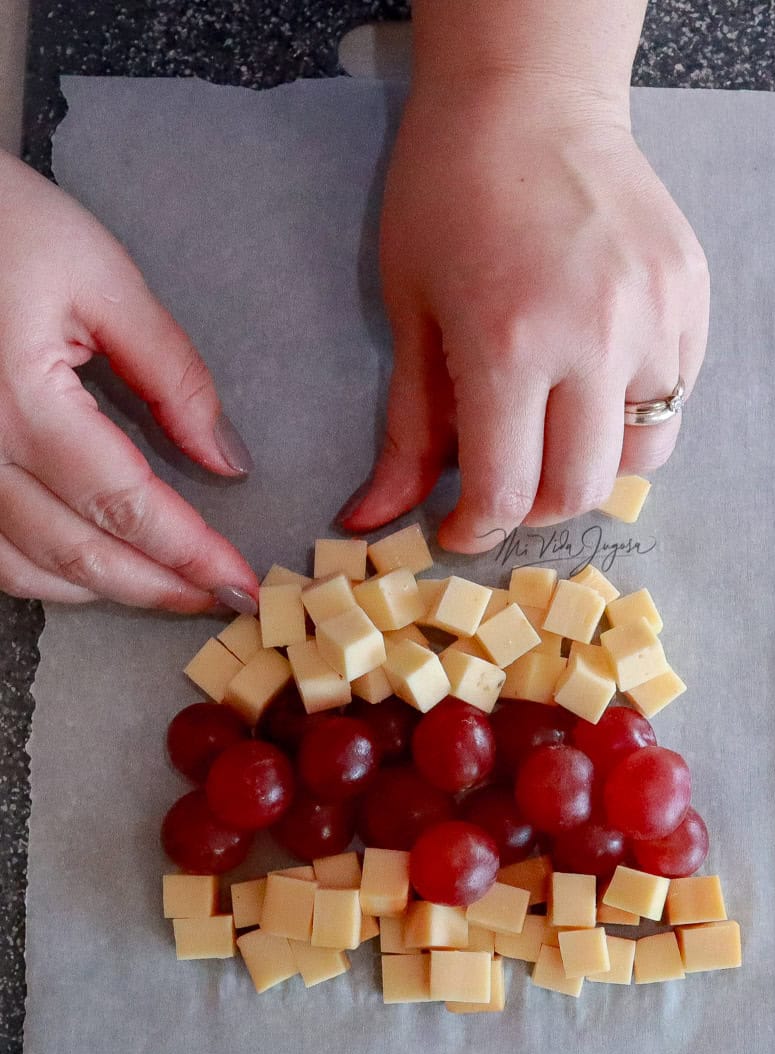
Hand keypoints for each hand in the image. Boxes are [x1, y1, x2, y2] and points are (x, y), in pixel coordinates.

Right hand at [0, 151, 257, 609]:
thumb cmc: (1, 222)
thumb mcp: (103, 278)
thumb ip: (172, 374)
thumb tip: (227, 459)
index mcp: (22, 403)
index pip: (126, 504)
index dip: (190, 553)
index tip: (240, 582)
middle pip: (78, 552)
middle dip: (156, 587)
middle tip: (217, 600)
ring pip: (23, 569)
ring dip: (100, 591)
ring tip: (163, 589)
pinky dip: (40, 574)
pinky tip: (83, 572)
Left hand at [341, 77, 709, 551]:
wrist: (528, 96)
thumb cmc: (446, 193)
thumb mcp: (411, 313)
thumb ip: (407, 429)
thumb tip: (373, 519)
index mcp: (510, 344)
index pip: (507, 493)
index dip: (476, 531)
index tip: (459, 528)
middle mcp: (596, 340)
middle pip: (581, 491)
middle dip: (533, 511)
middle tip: (503, 485)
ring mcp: (657, 316)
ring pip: (644, 454)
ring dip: (592, 466)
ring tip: (553, 432)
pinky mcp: (692, 296)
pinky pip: (675, 395)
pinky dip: (631, 413)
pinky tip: (593, 379)